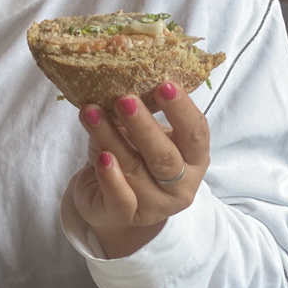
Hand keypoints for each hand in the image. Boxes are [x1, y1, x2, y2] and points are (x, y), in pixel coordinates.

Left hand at [71, 81, 209, 257]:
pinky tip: (101, 157)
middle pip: (165, 157)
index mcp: (193, 159)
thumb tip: (126, 72)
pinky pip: (120, 198)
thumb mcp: (144, 133)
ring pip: (134, 169)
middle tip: (124, 99)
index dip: (182, 109)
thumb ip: (144, 109)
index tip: (165, 83)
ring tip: (91, 112)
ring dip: (110, 137)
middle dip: (144, 126)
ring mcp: (154, 205)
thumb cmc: (135, 157)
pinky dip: (110, 176)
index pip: (195, 133)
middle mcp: (180, 185)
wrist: (113, 203)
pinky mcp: (125, 216)